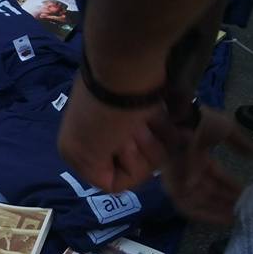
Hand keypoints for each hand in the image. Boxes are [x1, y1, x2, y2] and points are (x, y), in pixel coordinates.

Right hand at [58, 74, 169, 192]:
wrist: (123, 71)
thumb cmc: (103, 117)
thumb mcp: (87, 156)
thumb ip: (104, 180)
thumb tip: (126, 181)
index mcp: (82, 153)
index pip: (115, 182)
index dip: (125, 170)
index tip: (118, 147)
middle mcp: (105, 141)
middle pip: (139, 167)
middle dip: (140, 150)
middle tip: (130, 128)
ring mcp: (129, 125)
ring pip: (157, 152)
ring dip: (156, 137)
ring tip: (145, 117)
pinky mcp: (149, 111)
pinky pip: (169, 135)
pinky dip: (170, 127)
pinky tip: (163, 114)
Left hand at [152, 106, 252, 224]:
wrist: (185, 121)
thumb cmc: (203, 121)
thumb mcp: (227, 131)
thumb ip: (241, 143)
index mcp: (198, 155)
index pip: (215, 176)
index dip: (230, 186)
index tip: (246, 195)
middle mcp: (188, 168)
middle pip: (207, 191)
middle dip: (226, 201)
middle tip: (244, 211)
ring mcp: (180, 178)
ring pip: (199, 201)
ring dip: (219, 210)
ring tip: (238, 218)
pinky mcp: (173, 187)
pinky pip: (188, 207)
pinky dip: (206, 214)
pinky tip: (225, 219)